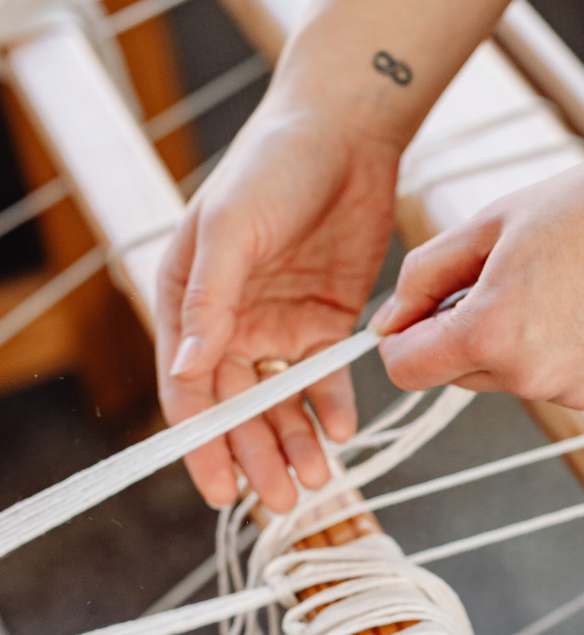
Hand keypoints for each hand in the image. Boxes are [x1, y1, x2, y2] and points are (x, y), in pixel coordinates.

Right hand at [156, 98, 399, 511]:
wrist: (346, 134)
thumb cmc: (272, 166)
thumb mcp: (231, 228)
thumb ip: (211, 300)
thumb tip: (186, 369)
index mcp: (188, 302)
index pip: (188, 388)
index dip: (202, 442)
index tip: (221, 488)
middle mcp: (229, 322)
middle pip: (239, 408)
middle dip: (256, 457)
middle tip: (281, 500)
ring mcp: (277, 325)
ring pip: (282, 403)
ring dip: (295, 443)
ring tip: (318, 481)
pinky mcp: (324, 322)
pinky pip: (326, 379)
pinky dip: (333, 408)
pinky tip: (343, 432)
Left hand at [371, 120, 583, 411]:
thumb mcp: (494, 220)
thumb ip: (426, 274)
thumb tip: (388, 322)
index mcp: (493, 334)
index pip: (406, 371)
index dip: (403, 339)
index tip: (417, 315)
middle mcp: (533, 380)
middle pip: (460, 375)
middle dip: (467, 333)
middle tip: (509, 275)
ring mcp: (579, 394)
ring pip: (516, 378)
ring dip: (521, 342)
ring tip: (566, 284)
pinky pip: (566, 381)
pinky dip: (569, 352)